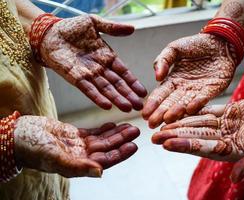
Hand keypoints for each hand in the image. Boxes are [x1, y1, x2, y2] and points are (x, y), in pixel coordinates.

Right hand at [14, 117, 139, 177]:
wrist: (18, 135)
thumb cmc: (32, 148)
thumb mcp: (54, 157)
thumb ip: (77, 166)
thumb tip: (100, 172)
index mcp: (77, 165)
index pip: (104, 160)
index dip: (120, 154)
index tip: (134, 145)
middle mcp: (80, 157)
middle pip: (107, 149)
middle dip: (122, 140)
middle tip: (136, 130)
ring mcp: (77, 146)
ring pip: (102, 140)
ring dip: (116, 133)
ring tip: (130, 125)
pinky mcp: (73, 135)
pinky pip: (93, 132)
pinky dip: (104, 128)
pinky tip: (114, 123)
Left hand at [40, 15, 146, 111]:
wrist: (49, 32)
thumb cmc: (71, 28)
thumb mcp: (94, 23)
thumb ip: (113, 28)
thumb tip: (133, 28)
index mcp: (107, 57)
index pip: (123, 72)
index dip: (133, 82)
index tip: (143, 92)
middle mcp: (100, 68)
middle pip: (117, 84)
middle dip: (129, 95)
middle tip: (140, 106)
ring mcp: (88, 74)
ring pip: (105, 89)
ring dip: (116, 99)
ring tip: (128, 108)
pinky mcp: (75, 78)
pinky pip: (88, 89)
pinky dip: (98, 98)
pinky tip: (107, 106)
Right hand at [142, 33, 235, 127]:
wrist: (220, 41)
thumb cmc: (195, 44)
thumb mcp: (174, 49)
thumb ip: (162, 60)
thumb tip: (156, 77)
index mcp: (172, 80)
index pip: (160, 94)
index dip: (152, 104)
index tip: (144, 113)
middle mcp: (183, 89)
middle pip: (170, 103)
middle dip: (160, 114)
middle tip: (152, 124)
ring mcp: (197, 91)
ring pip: (184, 104)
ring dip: (176, 112)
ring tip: (167, 119)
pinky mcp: (212, 90)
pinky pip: (203, 98)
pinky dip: (197, 104)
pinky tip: (189, 109)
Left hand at [152, 91, 243, 181]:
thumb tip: (235, 178)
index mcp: (235, 150)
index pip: (204, 149)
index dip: (185, 146)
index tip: (165, 144)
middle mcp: (225, 139)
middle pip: (195, 138)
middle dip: (174, 137)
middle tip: (153, 137)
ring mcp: (224, 126)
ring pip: (197, 125)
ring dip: (178, 125)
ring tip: (159, 125)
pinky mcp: (226, 113)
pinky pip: (206, 113)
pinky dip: (191, 112)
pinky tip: (177, 112)